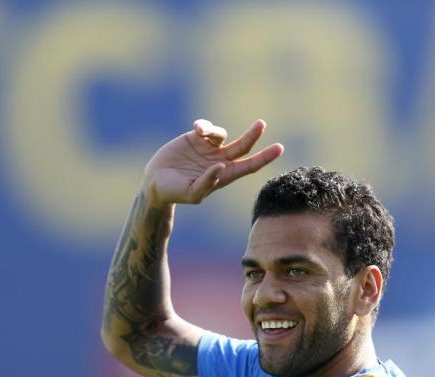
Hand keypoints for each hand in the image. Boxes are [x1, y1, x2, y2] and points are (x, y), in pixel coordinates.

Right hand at [143, 119, 283, 205]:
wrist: (155, 183)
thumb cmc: (175, 192)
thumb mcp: (192, 193)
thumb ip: (207, 182)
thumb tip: (221, 166)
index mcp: (224, 176)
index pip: (249, 166)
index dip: (264, 157)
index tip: (279, 148)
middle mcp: (220, 160)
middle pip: (243, 146)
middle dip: (252, 135)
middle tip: (261, 124)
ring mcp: (208, 149)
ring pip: (221, 134)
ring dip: (214, 131)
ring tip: (200, 132)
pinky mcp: (195, 138)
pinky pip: (205, 127)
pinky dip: (204, 126)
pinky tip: (197, 128)